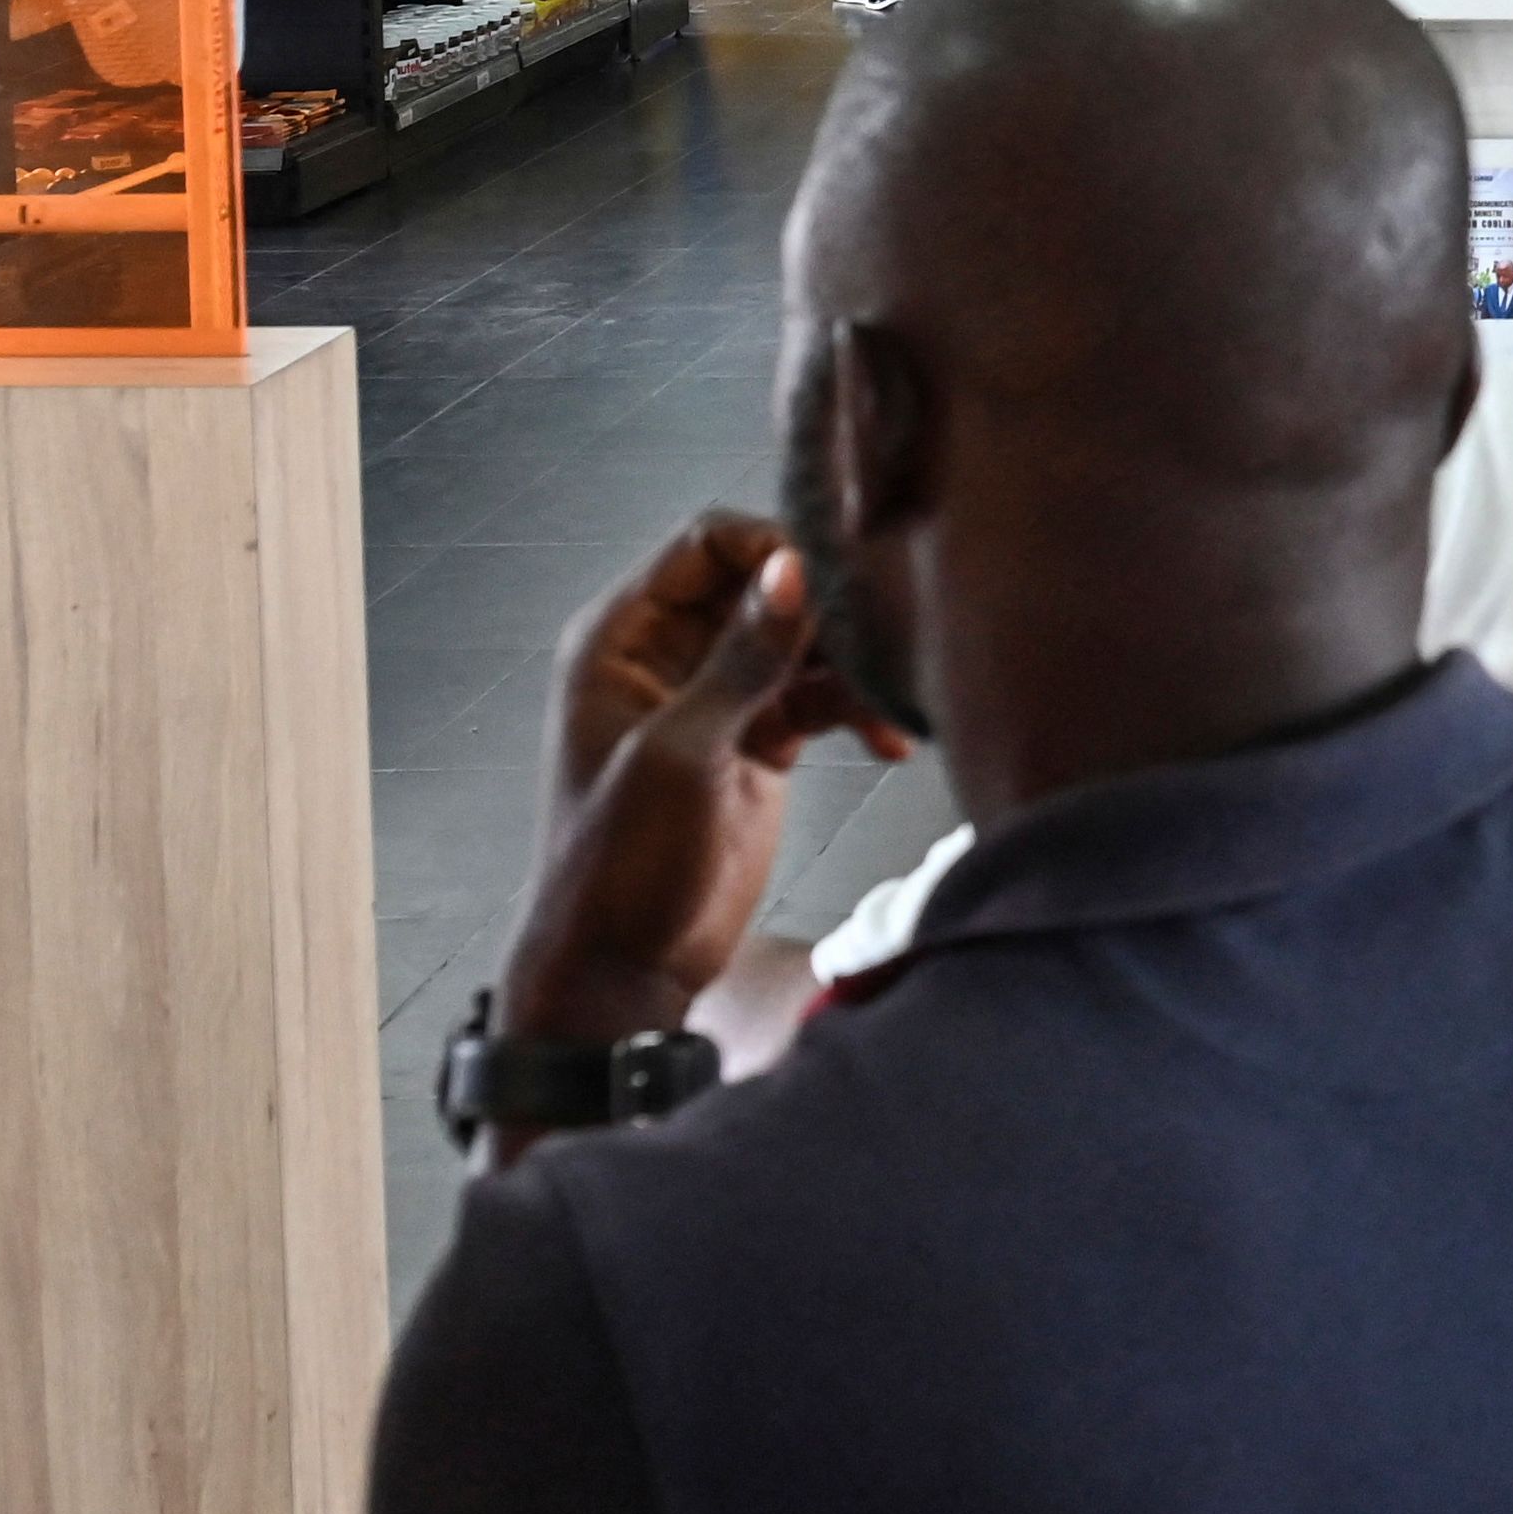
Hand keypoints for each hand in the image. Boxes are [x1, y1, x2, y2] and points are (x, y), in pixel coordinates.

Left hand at [504, 518, 903, 1047]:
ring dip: (852, 666)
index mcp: (622, 639)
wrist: (622, 968)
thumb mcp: (680, 754)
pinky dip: (857, 710)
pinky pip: (819, 696)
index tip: (839, 576)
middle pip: (765, 586)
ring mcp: (719, 698)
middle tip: (884, 639)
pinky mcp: (760, 741)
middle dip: (827, 608)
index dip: (774, 547)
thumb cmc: (619, 861)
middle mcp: (670, 654)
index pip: (707, 545)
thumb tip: (795, 569)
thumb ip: (742, 660)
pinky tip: (889, 741)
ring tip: (893, 704)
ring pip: (803, 641)